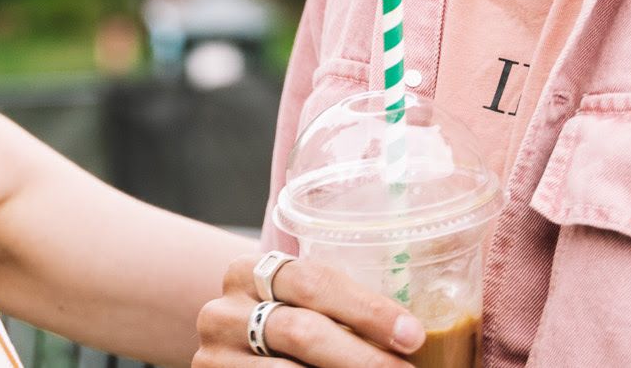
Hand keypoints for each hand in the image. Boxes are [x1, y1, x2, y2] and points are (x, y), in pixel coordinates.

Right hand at [195, 253, 423, 366]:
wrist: (234, 350)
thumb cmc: (286, 321)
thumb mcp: (299, 303)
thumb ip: (339, 305)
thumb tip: (416, 330)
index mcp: (248, 272)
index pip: (314, 283)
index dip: (368, 310)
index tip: (413, 336)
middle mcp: (222, 312)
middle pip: (303, 331)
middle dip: (364, 357)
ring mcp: (214, 357)